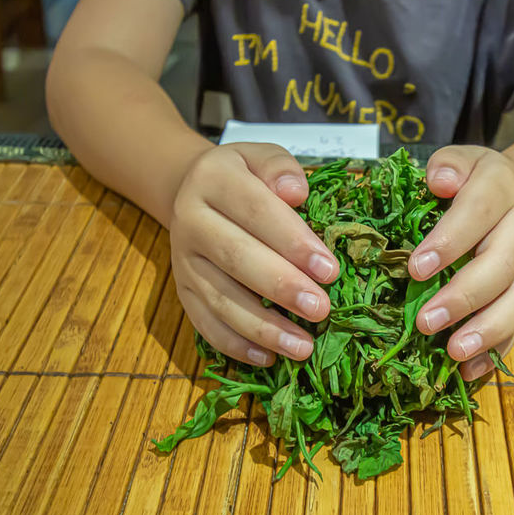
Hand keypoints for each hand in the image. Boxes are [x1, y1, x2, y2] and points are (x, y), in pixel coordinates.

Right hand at [170, 143, 339, 366]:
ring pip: (220, 298)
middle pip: (237, 258)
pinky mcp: (182, 290)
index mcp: (213, 179)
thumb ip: (281, 168)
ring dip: (263, 328)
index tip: (330, 270)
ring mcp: (183, 260)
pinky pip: (204, 323)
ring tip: (303, 348)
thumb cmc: (244, 178)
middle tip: (322, 310)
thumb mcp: (262, 157)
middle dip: (282, 288)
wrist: (192, 191)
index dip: (293, 242)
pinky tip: (267, 358)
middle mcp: (190, 219)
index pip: (256, 211)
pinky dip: (235, 344)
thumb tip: (296, 192)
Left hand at [409, 146, 513, 380]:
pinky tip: (468, 372)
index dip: (450, 241)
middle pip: (501, 267)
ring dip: (487, 331)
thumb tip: (437, 181)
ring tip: (453, 354)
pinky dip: (495, 351)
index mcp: (502, 190)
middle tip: (425, 322)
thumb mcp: (461, 159)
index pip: (478, 213)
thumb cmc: (473, 180)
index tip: (415, 267)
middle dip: (464, 297)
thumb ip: (447, 165)